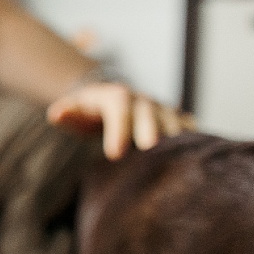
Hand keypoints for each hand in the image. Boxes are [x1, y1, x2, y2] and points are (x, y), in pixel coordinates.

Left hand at [47, 80, 194, 159]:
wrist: (110, 101)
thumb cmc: (91, 112)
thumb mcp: (75, 110)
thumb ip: (67, 112)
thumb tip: (55, 113)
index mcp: (114, 96)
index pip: (117, 107)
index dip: (117, 129)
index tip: (113, 153)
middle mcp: (140, 99)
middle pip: (148, 111)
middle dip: (149, 128)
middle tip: (149, 148)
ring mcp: (160, 108)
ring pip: (172, 117)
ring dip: (174, 135)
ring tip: (176, 157)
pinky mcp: (176, 118)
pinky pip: (189, 125)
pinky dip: (194, 137)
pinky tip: (198, 155)